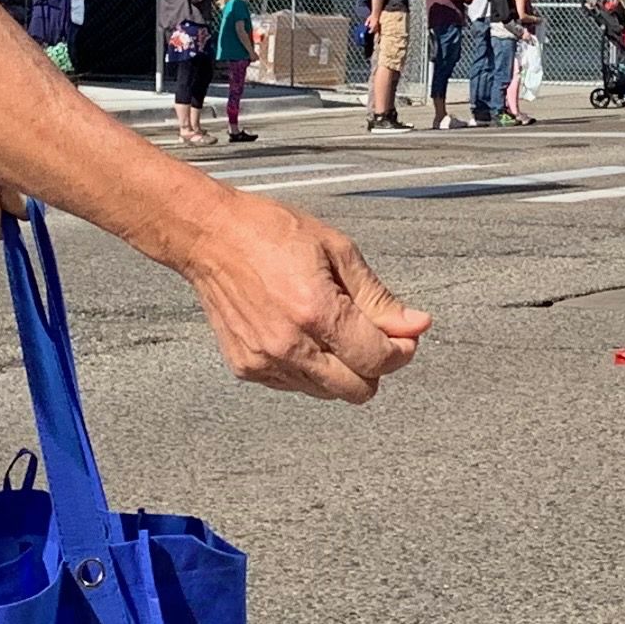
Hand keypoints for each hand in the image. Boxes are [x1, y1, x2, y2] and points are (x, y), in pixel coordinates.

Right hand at [176, 185, 429, 401]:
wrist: (210, 235)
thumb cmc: (268, 232)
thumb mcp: (337, 251)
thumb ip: (378, 297)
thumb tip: (414, 324)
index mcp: (316, 311)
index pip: (378, 359)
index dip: (401, 351)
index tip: (405, 337)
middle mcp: (289, 345)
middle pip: (357, 390)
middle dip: (375, 366)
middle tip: (373, 336)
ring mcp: (265, 361)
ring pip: (327, 392)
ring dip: (341, 369)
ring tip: (329, 328)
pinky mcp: (247, 368)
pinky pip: (295, 386)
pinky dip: (309, 369)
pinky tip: (301, 334)